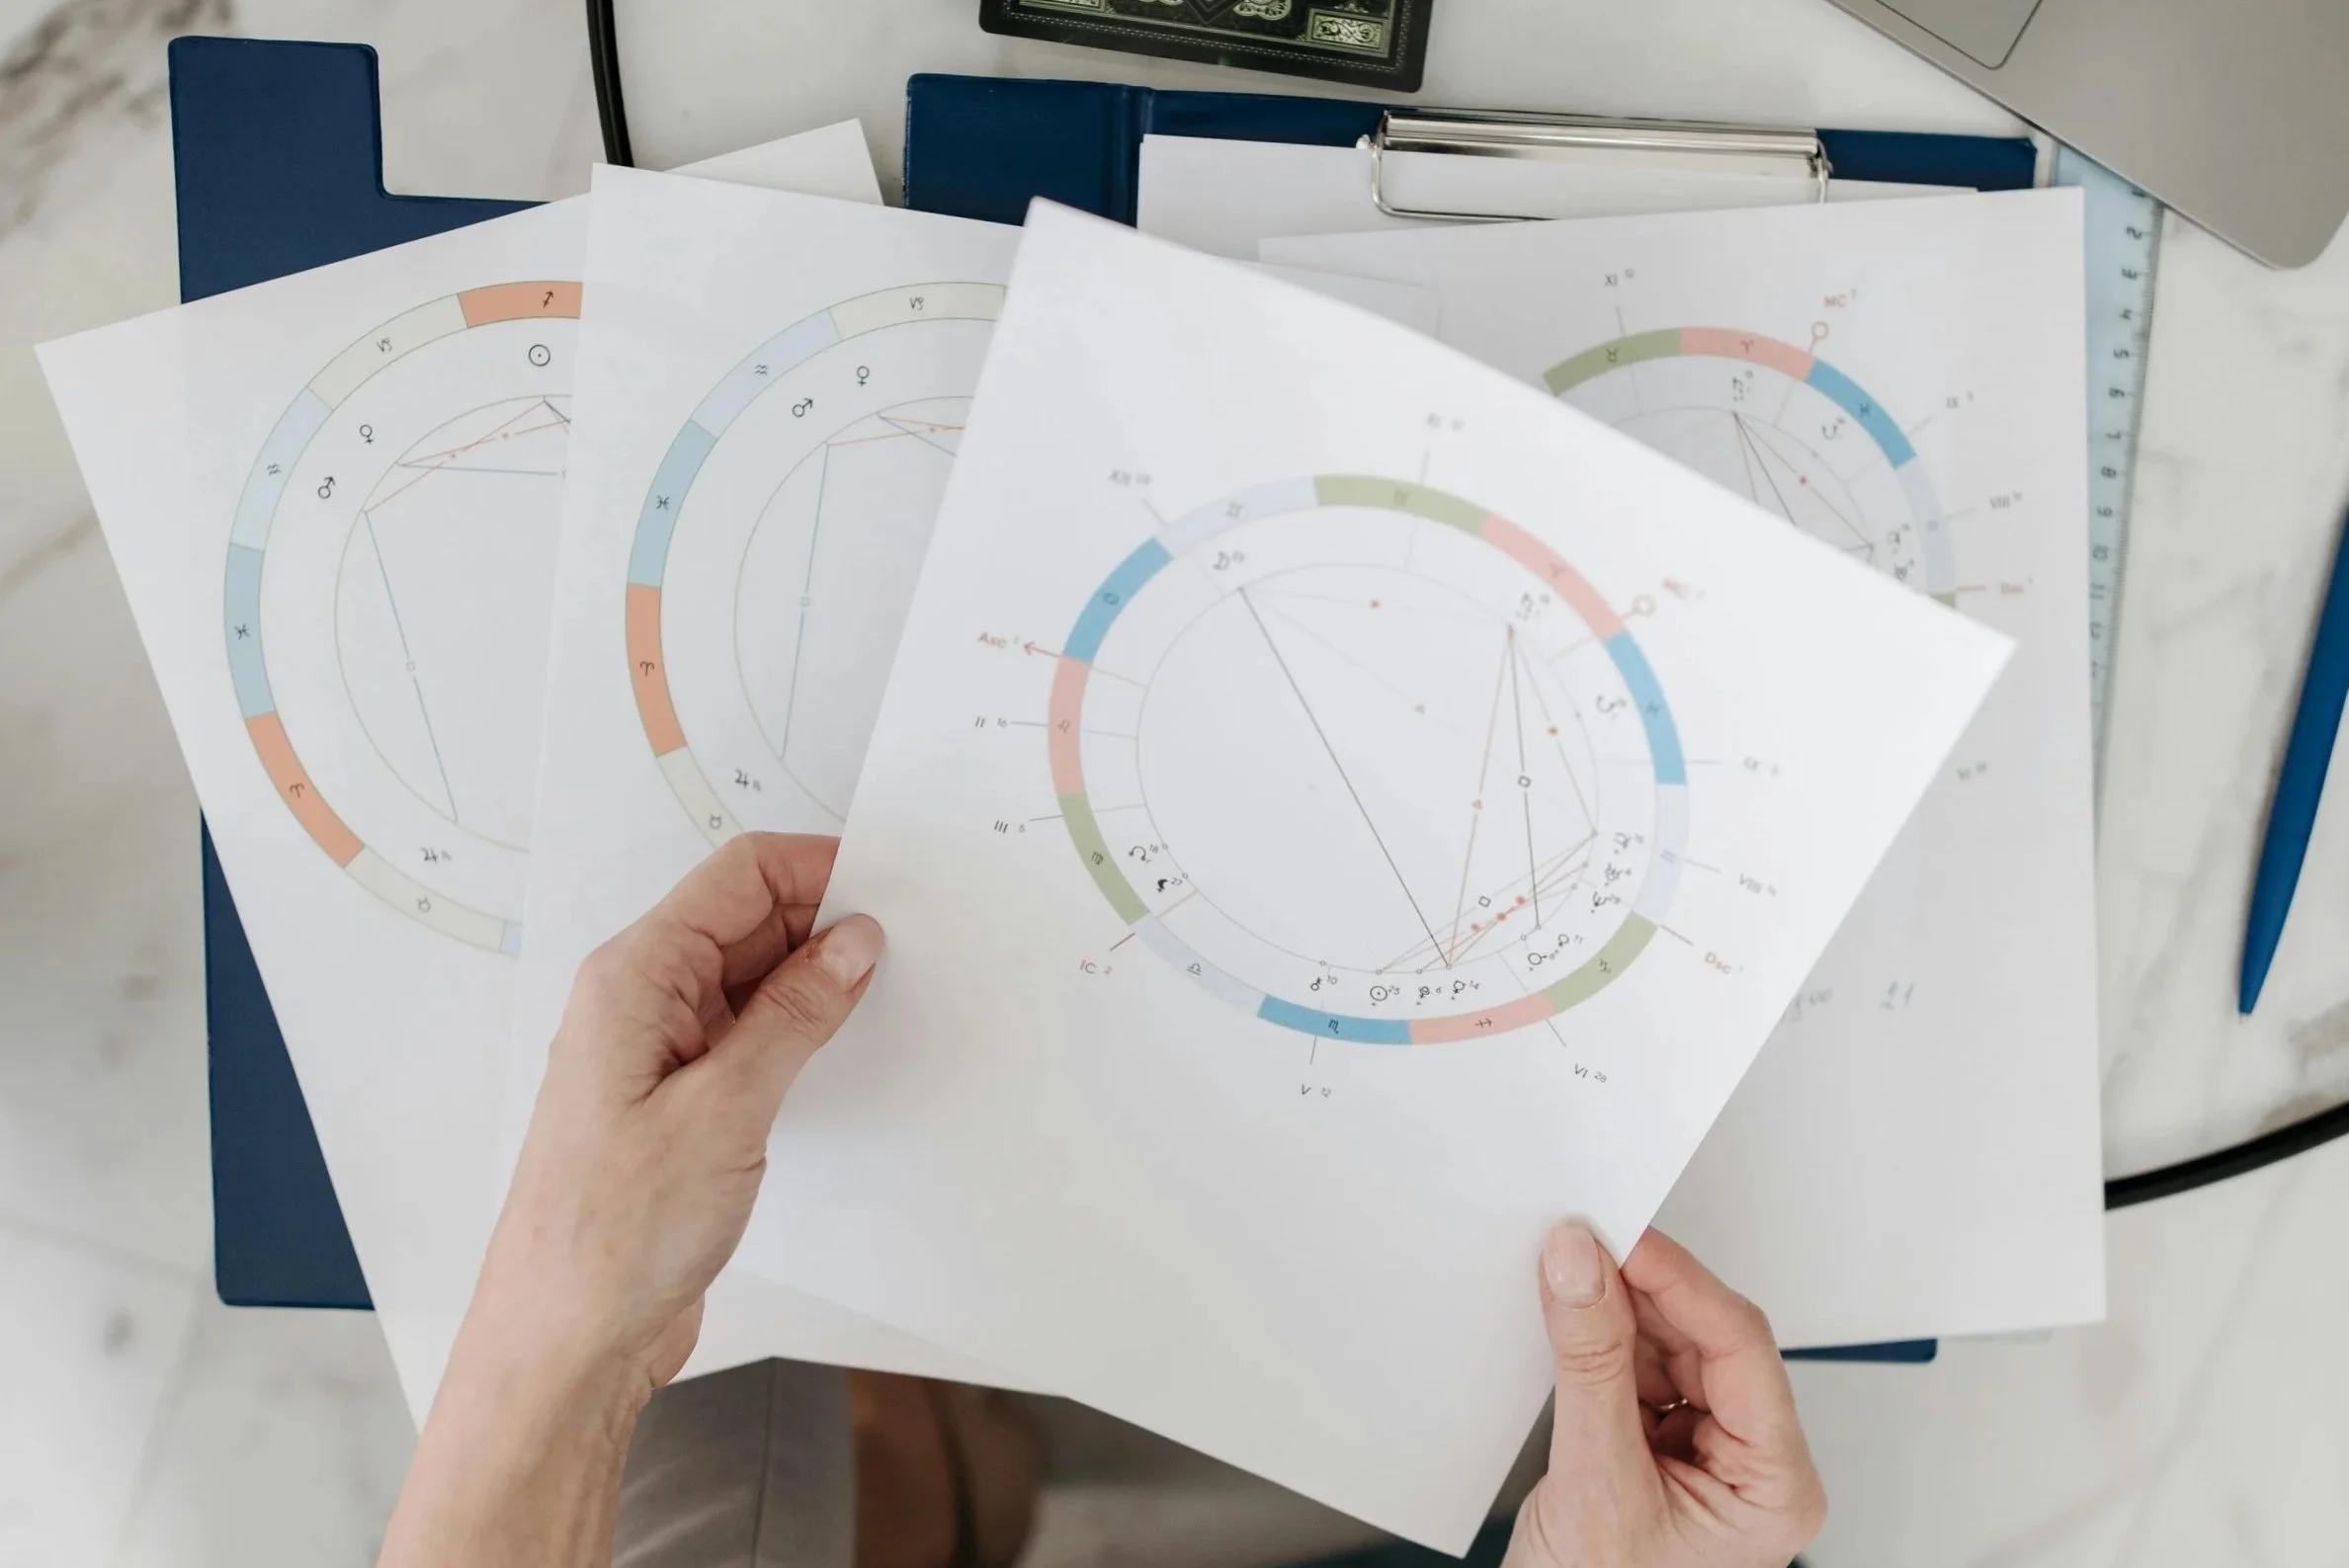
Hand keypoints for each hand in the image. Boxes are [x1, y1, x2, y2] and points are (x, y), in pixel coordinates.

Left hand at [477, 832, 882, 1399]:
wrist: (568, 1340)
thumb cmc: (613, 1233)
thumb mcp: (725, 1110)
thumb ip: (794, 1015)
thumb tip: (852, 942)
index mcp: (634, 979)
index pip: (738, 877)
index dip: (816, 869)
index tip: (889, 889)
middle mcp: (640, 1002)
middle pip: (747, 921)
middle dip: (825, 924)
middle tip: (905, 949)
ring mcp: (658, 1052)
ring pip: (751, 980)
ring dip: (814, 983)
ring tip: (885, 1000)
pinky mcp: (678, 1101)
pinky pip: (746, 1037)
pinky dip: (796, 1034)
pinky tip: (840, 1052)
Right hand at [1505, 1225, 1826, 1567]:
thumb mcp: (1596, 1482)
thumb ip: (1590, 1365)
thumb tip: (1582, 1269)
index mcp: (1775, 1486)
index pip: (1740, 1349)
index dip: (1679, 1282)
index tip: (1620, 1237)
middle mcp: (1752, 1465)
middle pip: (1709, 1339)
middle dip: (1642, 1290)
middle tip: (1582, 1245)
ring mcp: (1707, 1456)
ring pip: (1672, 1346)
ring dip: (1617, 1311)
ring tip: (1566, 1280)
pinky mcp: (1659, 1446)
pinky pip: (1639, 1369)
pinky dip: (1602, 1340)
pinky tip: (1571, 1321)